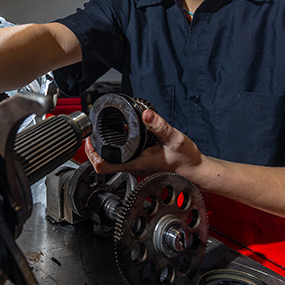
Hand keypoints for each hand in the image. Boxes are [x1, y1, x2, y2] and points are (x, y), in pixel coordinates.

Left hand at [85, 109, 203, 179]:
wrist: (197, 171)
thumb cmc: (186, 160)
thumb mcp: (173, 138)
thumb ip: (159, 125)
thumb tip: (146, 114)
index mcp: (136, 163)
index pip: (103, 165)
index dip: (91, 153)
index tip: (88, 140)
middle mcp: (134, 167)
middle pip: (104, 163)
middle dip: (94, 148)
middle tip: (91, 133)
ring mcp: (137, 166)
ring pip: (114, 160)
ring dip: (105, 147)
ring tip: (103, 131)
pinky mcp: (143, 163)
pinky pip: (124, 156)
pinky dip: (118, 146)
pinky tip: (123, 134)